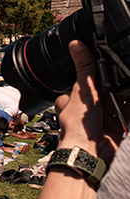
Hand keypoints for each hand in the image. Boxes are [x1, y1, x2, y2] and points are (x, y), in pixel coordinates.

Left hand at [54, 40, 125, 162]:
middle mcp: (89, 106)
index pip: (88, 77)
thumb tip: (76, 45)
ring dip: (127, 91)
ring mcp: (104, 117)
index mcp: (74, 96)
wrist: (90, 153)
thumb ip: (84, 68)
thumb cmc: (78, 126)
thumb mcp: (83, 90)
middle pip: (108, 88)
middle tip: (127, 66)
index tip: (112, 57)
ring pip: (121, 98)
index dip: (100, 69)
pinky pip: (129, 111)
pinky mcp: (118, 126)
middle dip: (116, 81)